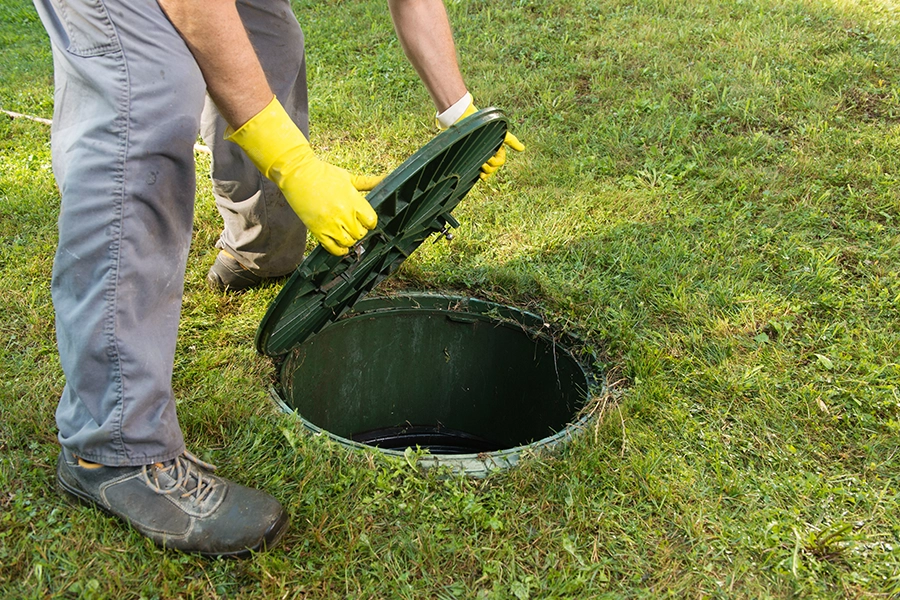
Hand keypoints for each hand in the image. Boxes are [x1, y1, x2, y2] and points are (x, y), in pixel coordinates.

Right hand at [226, 97, 378, 255]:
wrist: (298, 174)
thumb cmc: (324, 174)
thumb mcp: (348, 177)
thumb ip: (368, 182)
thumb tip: (386, 179)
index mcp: (353, 200)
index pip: (371, 221)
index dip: (370, 222)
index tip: (366, 220)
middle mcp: (344, 214)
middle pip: (361, 233)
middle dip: (360, 230)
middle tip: (354, 225)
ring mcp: (330, 223)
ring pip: (349, 242)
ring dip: (350, 240)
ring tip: (346, 233)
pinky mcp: (317, 230)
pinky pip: (333, 248)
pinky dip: (339, 250)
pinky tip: (340, 245)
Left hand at [441, 98, 524, 179]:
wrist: (470, 123)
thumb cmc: (486, 127)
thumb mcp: (501, 134)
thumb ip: (512, 142)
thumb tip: (522, 149)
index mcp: (497, 148)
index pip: (500, 160)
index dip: (496, 163)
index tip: (489, 160)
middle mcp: (490, 152)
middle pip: (494, 166)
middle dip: (490, 167)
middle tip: (483, 163)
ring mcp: (482, 155)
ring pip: (488, 169)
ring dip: (486, 171)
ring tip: (481, 166)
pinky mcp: (474, 157)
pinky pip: (480, 169)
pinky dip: (482, 174)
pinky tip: (480, 175)